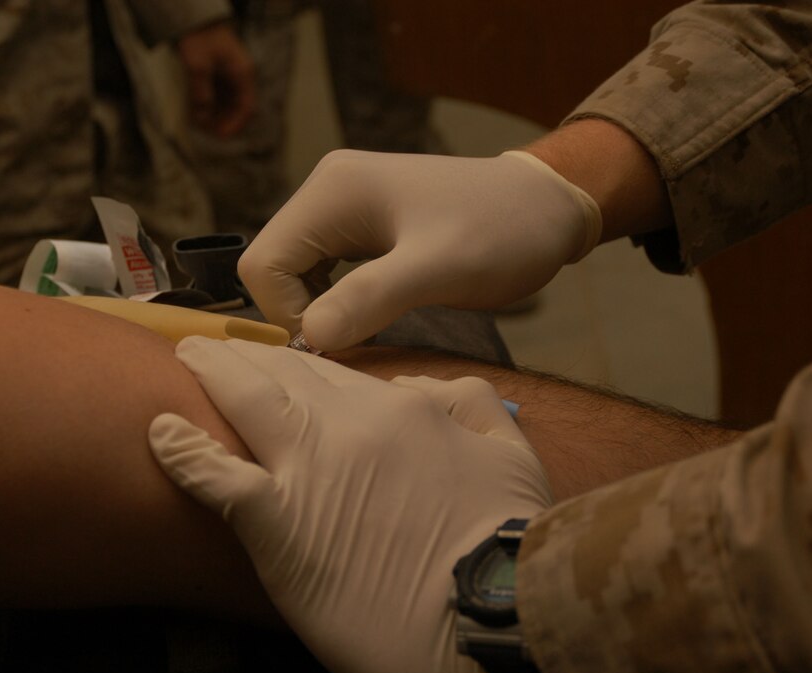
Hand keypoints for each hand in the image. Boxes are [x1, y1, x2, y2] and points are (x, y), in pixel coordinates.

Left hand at [148, 337, 551, 672]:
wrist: (491, 622)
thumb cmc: (509, 548)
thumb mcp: (513, 457)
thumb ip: (471, 405)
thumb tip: (418, 389)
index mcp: (404, 410)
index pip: (335, 372)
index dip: (297, 362)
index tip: (276, 359)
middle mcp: (350, 425)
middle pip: (283, 374)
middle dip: (245, 356)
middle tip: (213, 348)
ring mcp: (309, 469)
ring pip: (245, 401)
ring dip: (209, 375)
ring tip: (183, 360)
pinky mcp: (275, 522)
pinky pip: (214, 474)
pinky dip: (183, 450)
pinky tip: (158, 432)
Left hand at [176, 21, 255, 136]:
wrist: (197, 23)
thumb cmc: (201, 39)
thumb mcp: (198, 65)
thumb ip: (201, 91)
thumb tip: (203, 114)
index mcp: (242, 75)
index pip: (246, 107)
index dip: (235, 124)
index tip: (221, 135)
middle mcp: (240, 79)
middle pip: (238, 110)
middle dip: (224, 122)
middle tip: (208, 132)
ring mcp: (231, 80)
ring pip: (229, 106)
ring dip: (217, 117)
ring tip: (201, 124)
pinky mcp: (222, 80)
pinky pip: (220, 100)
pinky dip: (211, 109)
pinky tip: (199, 114)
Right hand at [238, 150, 601, 349]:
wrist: (548, 208)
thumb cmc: (502, 232)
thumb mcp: (440, 269)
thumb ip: (372, 298)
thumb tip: (310, 336)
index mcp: (333, 192)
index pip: (263, 264)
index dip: (287, 314)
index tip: (340, 341)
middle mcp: (327, 192)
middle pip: (273, 270)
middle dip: (303, 314)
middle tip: (357, 340)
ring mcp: (342, 208)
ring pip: (294, 276)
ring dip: (321, 311)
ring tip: (371, 328)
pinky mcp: (362, 228)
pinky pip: (323, 274)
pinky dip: (338, 302)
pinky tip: (375, 315)